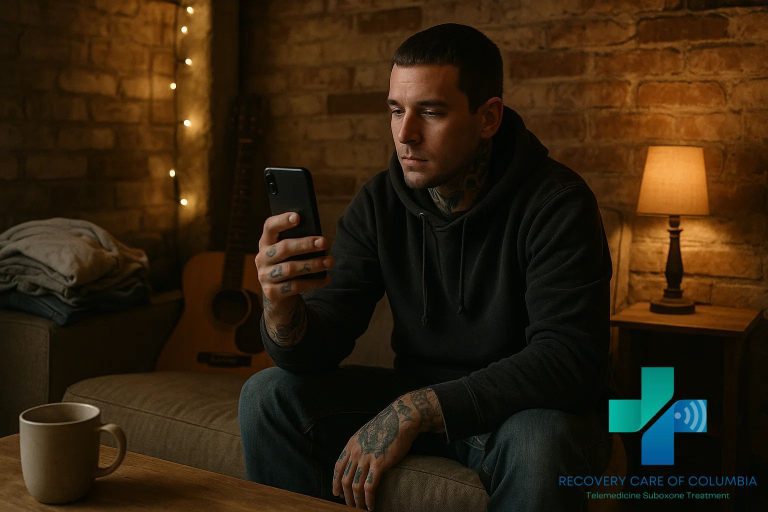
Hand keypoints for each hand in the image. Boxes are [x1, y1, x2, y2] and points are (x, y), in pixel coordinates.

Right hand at [255, 212, 333, 344]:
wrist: (280, 296)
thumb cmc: (290, 265)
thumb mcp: (292, 253)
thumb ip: (299, 243)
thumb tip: (318, 239)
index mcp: (266, 242)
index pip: (270, 227)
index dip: (282, 221)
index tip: (298, 217)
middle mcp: (262, 258)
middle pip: (283, 248)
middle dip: (305, 245)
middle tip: (324, 242)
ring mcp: (265, 276)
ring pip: (290, 269)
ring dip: (312, 265)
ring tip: (329, 262)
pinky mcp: (272, 292)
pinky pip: (294, 286)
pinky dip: (313, 282)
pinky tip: (326, 278)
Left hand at [333, 389, 443, 509]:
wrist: (401, 419)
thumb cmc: (388, 425)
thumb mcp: (367, 433)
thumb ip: (360, 446)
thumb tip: (359, 458)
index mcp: (352, 444)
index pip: (338, 467)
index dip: (336, 482)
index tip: (336, 493)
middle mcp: (356, 452)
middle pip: (345, 479)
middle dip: (346, 496)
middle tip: (350, 505)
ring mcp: (366, 458)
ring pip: (355, 486)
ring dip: (356, 501)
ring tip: (360, 509)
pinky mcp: (379, 463)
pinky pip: (369, 487)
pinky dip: (368, 499)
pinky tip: (371, 506)